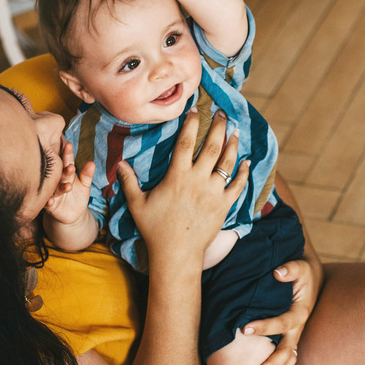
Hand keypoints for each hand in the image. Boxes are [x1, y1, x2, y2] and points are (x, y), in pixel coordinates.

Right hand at [44, 141, 94, 224]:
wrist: (72, 214)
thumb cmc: (78, 195)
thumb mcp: (85, 185)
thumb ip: (87, 175)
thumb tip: (92, 163)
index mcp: (66, 173)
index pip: (67, 162)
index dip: (68, 154)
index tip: (69, 145)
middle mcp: (58, 181)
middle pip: (61, 174)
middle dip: (65, 171)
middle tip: (70, 166)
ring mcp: (53, 193)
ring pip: (56, 189)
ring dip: (61, 187)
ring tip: (68, 186)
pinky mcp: (50, 206)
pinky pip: (48, 204)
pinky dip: (48, 202)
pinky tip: (50, 201)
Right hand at [116, 109, 249, 265]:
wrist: (176, 254)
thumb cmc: (155, 229)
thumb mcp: (137, 204)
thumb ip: (129, 181)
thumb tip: (119, 163)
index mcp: (177, 176)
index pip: (186, 141)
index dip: (191, 123)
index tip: (195, 110)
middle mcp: (198, 180)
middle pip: (212, 146)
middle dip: (217, 126)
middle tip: (221, 113)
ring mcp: (213, 193)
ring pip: (227, 163)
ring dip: (232, 145)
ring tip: (235, 131)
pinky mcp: (224, 206)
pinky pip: (238, 186)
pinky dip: (243, 172)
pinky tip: (246, 162)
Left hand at [242, 255, 324, 364]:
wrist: (312, 276)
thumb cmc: (302, 270)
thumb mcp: (299, 265)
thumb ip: (289, 269)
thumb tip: (277, 273)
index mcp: (300, 312)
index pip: (281, 323)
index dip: (263, 326)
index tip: (244, 329)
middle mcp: (299, 327)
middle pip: (287, 350)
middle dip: (272, 364)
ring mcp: (296, 334)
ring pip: (290, 358)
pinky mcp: (291, 337)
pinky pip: (288, 356)